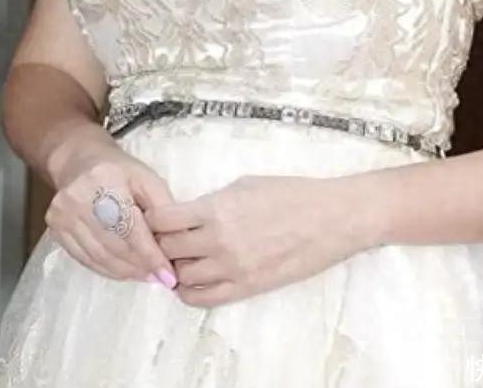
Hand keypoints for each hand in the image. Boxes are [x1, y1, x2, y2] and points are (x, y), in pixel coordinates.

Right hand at [44, 125, 179, 289]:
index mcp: (104, 181)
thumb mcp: (146, 177)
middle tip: (160, 277)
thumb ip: (162, 206)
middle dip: (140, 266)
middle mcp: (78, 199)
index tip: (168, 276)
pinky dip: (107, 270)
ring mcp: (62, 216)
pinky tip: (124, 271)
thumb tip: (177, 241)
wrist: (79, 161)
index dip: (150, 255)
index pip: (130, 228)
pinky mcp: (55, 229)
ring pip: (99, 257)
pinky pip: (85, 259)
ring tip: (145, 276)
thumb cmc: (119, 169)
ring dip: (125, 272)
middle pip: (114, 246)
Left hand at [143, 174, 355, 307]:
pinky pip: (203, 299)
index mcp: (216, 208)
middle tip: (164, 240)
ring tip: (181, 259)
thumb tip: (191, 213)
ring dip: (176, 268)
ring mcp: (231, 268)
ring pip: (181, 277)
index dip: (153, 219)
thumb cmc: (291, 194)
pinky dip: (189, 292)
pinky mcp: (246, 288)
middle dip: (161, 244)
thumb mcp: (245, 184)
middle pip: (167, 250)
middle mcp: (218, 240)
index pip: (164, 220)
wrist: (329, 219)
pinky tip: (192, 281)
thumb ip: (213, 201)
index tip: (154, 218)